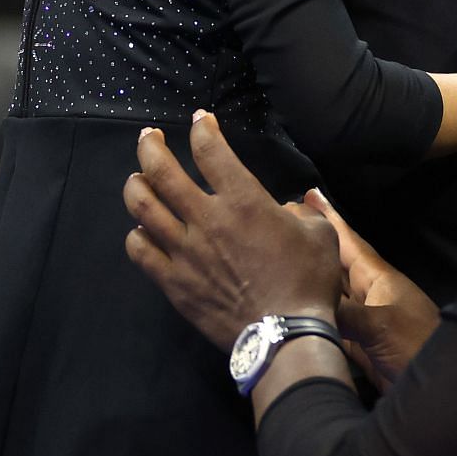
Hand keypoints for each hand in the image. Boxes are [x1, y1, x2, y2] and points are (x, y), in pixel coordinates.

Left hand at [125, 113, 342, 350]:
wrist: (286, 335)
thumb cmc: (309, 281)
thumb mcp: (321, 235)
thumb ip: (300, 214)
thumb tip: (286, 212)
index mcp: (243, 200)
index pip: (210, 150)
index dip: (203, 129)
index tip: (201, 120)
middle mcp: (207, 219)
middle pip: (162, 171)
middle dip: (150, 147)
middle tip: (147, 138)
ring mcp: (184, 252)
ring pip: (142, 208)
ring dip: (135, 186)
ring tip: (136, 179)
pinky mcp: (174, 283)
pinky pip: (141, 252)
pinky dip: (137, 236)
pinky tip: (141, 231)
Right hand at [301, 191, 437, 391]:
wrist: (442, 390)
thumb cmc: (418, 346)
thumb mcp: (381, 324)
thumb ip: (344, 312)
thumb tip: (304, 303)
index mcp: (378, 279)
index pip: (349, 243)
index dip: (330, 219)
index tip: (310, 194)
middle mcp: (369, 295)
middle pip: (335, 264)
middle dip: (314, 244)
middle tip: (285, 222)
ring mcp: (365, 322)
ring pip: (331, 292)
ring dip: (311, 277)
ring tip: (284, 260)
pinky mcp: (360, 347)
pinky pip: (331, 323)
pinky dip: (314, 313)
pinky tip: (297, 308)